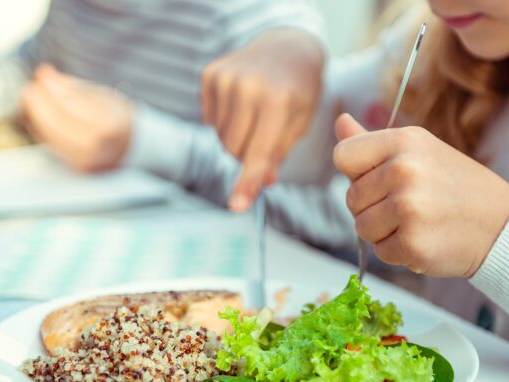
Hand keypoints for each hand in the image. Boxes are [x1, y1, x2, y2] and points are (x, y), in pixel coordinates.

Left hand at [20, 64, 133, 171]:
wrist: (134, 146)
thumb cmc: (118, 117)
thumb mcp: (102, 95)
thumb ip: (71, 86)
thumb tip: (45, 74)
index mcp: (110, 126)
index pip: (73, 104)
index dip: (54, 89)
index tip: (42, 75)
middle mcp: (99, 148)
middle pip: (59, 123)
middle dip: (41, 103)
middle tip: (31, 88)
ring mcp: (88, 161)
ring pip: (53, 137)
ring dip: (37, 116)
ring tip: (31, 99)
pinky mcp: (78, 167)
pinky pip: (54, 146)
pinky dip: (43, 129)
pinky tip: (37, 116)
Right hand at [201, 28, 323, 210]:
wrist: (286, 47)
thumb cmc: (298, 90)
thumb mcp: (300, 122)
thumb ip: (279, 153)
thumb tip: (262, 183)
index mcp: (278, 101)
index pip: (258, 153)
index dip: (247, 183)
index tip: (236, 207)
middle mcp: (248, 87)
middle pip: (234, 150)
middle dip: (247, 155)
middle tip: (263, 138)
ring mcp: (226, 78)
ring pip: (220, 138)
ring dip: (235, 138)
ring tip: (254, 118)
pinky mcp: (210, 74)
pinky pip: (208, 120)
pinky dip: (222, 120)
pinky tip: (239, 104)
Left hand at [333, 114, 508, 277]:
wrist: (502, 225)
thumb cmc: (455, 186)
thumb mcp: (418, 151)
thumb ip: (372, 142)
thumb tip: (339, 123)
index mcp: (403, 141)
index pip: (343, 156)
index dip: (356, 172)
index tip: (381, 178)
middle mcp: (404, 171)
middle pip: (350, 197)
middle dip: (372, 206)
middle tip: (410, 204)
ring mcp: (408, 208)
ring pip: (361, 227)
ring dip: (383, 231)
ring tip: (416, 221)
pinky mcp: (412, 244)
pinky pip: (380, 252)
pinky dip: (398, 252)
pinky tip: (424, 238)